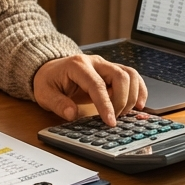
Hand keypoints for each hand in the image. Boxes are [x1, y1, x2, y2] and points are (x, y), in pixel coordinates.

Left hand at [32, 55, 147, 125]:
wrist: (51, 69)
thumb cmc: (49, 80)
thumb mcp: (44, 93)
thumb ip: (57, 103)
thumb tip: (72, 114)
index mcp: (78, 65)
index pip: (97, 85)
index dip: (106, 104)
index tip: (110, 121)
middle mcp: (96, 62)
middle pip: (120, 76)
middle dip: (122, 101)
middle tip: (115, 119)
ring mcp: (106, 65)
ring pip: (130, 74)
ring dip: (132, 95)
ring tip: (125, 113)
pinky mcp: (112, 71)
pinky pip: (132, 77)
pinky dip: (139, 89)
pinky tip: (140, 104)